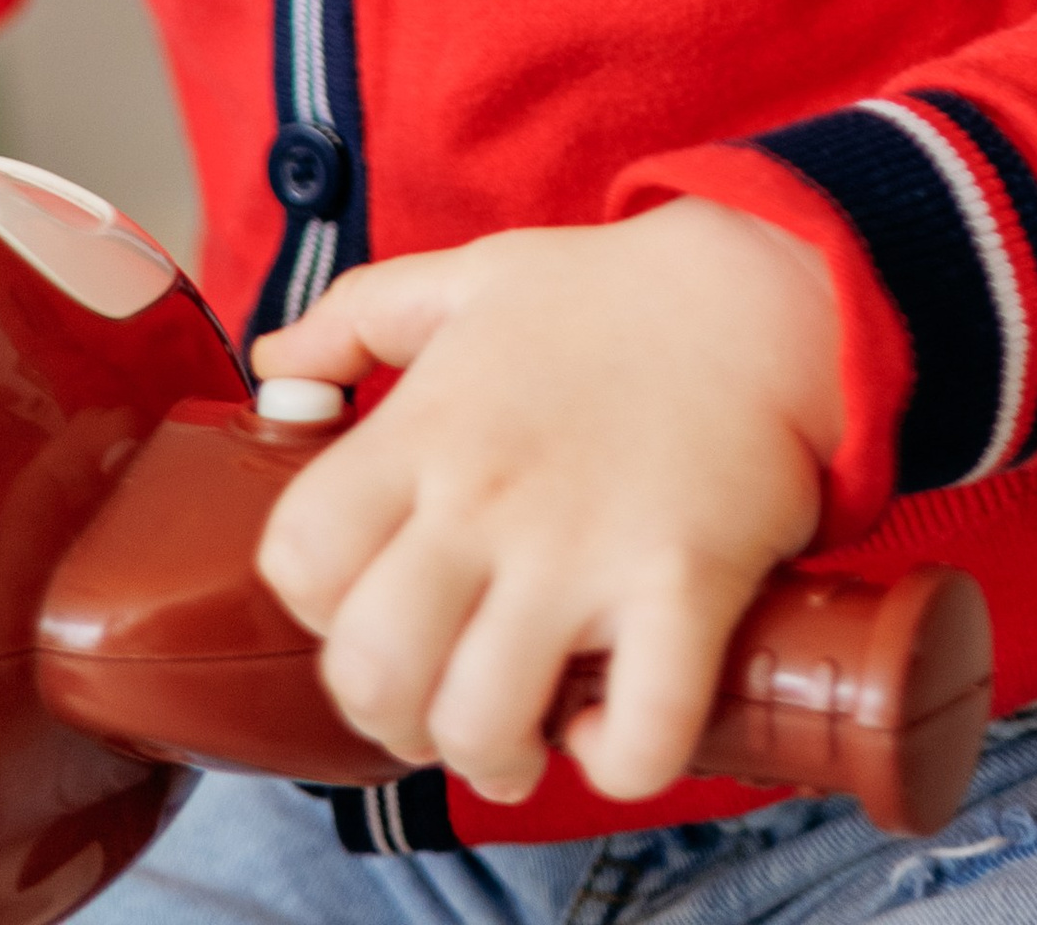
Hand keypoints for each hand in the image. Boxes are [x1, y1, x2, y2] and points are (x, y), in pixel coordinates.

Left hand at [248, 197, 842, 807]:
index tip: (367, 601)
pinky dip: (617, 760)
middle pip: (372, 670)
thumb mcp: (465, 276)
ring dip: (490, 758)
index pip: (299, 560)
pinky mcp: (686, 585)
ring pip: (481, 725)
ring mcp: (587, 547)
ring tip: (519, 731)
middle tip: (434, 696)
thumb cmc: (609, 294)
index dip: (317, 606)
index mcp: (427, 426)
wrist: (763, 289)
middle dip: (388, 716)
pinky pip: (637, 734)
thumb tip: (273, 368)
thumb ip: (354, 316)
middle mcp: (489, 494)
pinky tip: (613, 723)